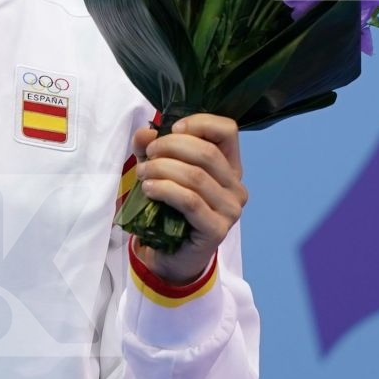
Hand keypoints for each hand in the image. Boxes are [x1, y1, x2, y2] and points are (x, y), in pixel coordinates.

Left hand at [129, 113, 247, 285]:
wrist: (172, 255)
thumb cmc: (170, 209)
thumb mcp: (159, 171)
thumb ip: (152, 149)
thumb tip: (144, 133)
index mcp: (230, 166)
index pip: (227, 130)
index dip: (199, 123)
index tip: (171, 129)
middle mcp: (236, 186)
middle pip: (207, 152)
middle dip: (171, 147)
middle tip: (148, 154)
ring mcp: (231, 210)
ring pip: (196, 176)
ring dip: (162, 169)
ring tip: (142, 173)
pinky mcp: (217, 229)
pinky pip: (190, 201)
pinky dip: (165, 190)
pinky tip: (149, 189)